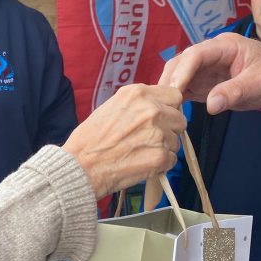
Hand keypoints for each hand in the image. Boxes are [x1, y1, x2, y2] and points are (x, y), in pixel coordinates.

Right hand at [63, 84, 184, 198]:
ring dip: (163, 148)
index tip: (160, 118)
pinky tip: (141, 164)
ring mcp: (158, 134)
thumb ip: (138, 104)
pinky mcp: (160, 156)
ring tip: (140, 153)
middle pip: (180, 119)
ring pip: (176, 141)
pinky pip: (171, 160)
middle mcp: (151, 110)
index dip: (168, 108)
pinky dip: (160, 165)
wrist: (81, 166)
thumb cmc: (90, 139)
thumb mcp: (111, 107)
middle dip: (169, 129)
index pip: (174, 96)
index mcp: (138, 94)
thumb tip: (158, 107)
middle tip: (149, 140)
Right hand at [158, 33, 260, 113]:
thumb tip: (211, 105)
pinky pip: (184, 88)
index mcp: (224, 47)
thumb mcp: (259, 84)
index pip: (195, 54)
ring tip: (162, 109)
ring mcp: (205, 69)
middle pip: (180, 63)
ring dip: (168, 91)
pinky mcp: (203, 83)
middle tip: (161, 104)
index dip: (182, 71)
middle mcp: (210, 54)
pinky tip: (168, 111)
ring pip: (177, 75)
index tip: (173, 91)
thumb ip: (234, 92)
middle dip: (169, 81)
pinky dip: (175, 98)